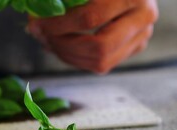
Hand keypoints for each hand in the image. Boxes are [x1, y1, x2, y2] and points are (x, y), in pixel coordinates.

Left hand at [27, 0, 157, 73]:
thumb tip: (33, 20)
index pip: (89, 17)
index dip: (58, 24)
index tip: (36, 23)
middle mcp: (143, 17)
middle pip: (98, 48)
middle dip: (63, 46)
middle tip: (42, 37)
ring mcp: (142, 36)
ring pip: (100, 62)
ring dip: (68, 56)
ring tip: (49, 42)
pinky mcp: (134, 47)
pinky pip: (101, 65)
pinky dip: (77, 59)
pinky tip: (63, 47)